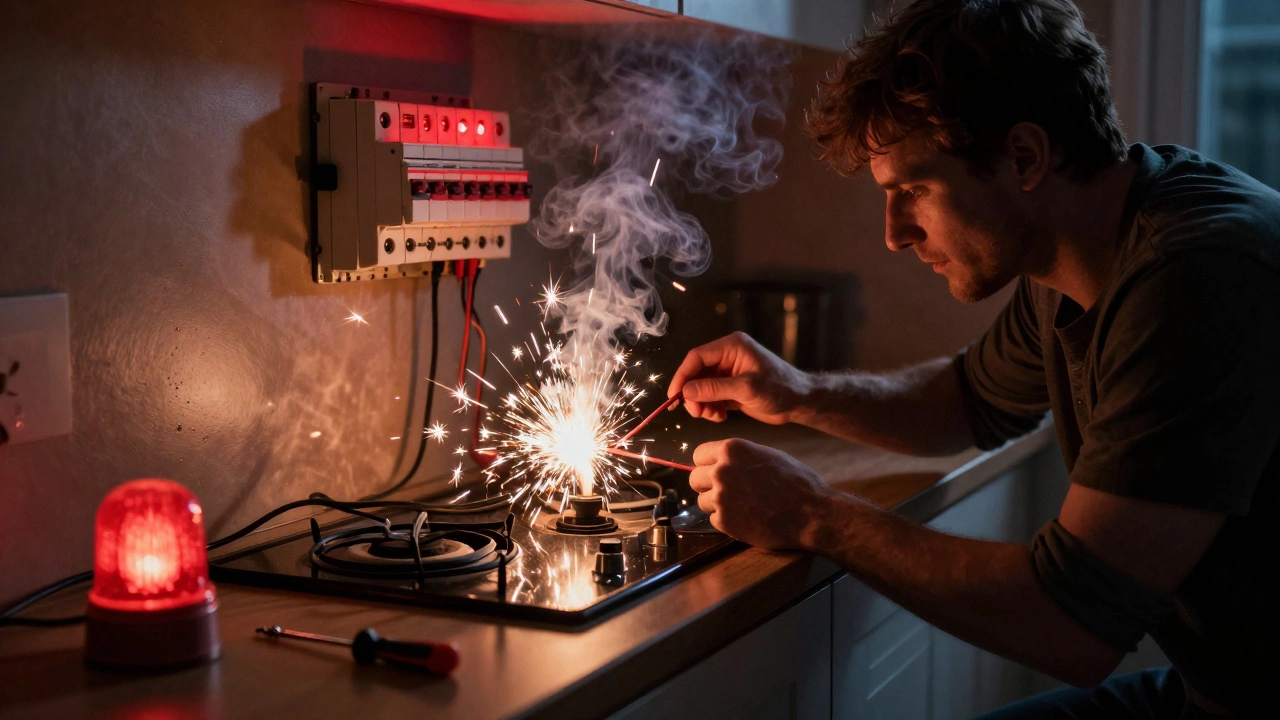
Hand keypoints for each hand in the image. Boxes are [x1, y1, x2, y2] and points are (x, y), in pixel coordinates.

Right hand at [668, 332, 810, 423]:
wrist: (800, 402)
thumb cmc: (780, 389)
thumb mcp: (746, 389)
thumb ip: (715, 389)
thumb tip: (686, 391)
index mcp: (732, 347)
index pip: (697, 357)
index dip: (682, 376)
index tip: (674, 396)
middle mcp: (728, 356)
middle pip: (696, 373)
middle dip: (693, 394)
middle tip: (696, 413)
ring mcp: (729, 372)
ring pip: (701, 387)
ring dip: (702, 403)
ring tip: (712, 416)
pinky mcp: (731, 387)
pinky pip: (711, 396)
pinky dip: (711, 408)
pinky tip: (720, 416)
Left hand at [689, 438, 838, 550]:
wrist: (811, 513)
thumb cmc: (796, 481)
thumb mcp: (767, 455)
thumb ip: (740, 456)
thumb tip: (719, 460)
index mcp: (732, 449)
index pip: (698, 455)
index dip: (707, 464)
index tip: (715, 472)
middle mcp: (721, 471)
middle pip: (694, 478)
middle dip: (707, 485)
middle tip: (726, 492)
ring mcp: (721, 497)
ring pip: (702, 501)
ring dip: (717, 505)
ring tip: (742, 506)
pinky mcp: (724, 521)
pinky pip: (714, 520)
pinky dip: (727, 521)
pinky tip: (747, 518)